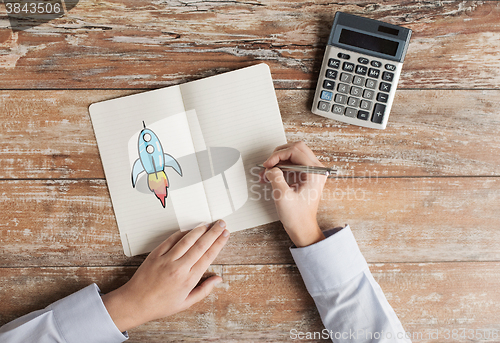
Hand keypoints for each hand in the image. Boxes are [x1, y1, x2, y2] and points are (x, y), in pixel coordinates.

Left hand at [102, 221, 229, 331]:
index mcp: (188, 280)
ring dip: (199, 229)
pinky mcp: (156, 254)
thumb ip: (204, 290)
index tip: (225, 235)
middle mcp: (179, 267)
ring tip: (208, 224)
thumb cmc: (160, 305)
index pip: (208, 256)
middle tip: (221, 223)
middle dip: (213, 232)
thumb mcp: (186, 303)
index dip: (218, 243)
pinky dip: (182, 233)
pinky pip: (171, 239)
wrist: (135, 303)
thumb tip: (218, 279)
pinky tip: (190, 229)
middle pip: (201, 245)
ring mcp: (166, 259)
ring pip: (187, 239)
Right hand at [262, 142, 326, 246]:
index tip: (267, 165)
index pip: (295, 151)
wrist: (303, 228)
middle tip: (268, 165)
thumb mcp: (282, 196)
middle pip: (296, 148)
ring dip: (279, 161)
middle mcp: (316, 169)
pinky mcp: (307, 176)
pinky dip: (282, 167)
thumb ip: (275, 177)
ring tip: (267, 173)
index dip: (278, 155)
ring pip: (294, 155)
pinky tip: (271, 176)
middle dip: (279, 155)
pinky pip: (293, 164)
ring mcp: (312, 172)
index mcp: (314, 172)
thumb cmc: (297, 216)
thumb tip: (270, 168)